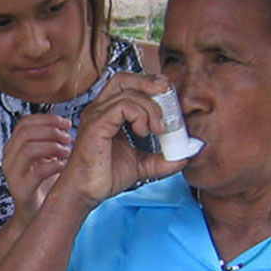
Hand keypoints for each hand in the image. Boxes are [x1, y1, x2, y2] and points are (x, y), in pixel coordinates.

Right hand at [3, 113, 72, 226]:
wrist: (36, 215)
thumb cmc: (45, 184)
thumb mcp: (47, 157)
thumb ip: (51, 140)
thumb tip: (64, 120)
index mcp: (14, 146)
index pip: (25, 122)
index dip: (47, 119)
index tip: (67, 123)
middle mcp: (9, 157)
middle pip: (26, 132)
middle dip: (51, 131)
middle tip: (68, 138)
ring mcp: (12, 173)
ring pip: (29, 148)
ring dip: (53, 146)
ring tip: (67, 152)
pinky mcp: (20, 188)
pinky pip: (37, 171)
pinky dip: (54, 165)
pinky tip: (64, 167)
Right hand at [56, 73, 187, 207]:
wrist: (86, 192)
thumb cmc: (104, 175)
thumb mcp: (142, 164)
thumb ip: (162, 158)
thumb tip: (185, 155)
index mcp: (108, 114)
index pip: (128, 86)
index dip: (150, 87)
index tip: (168, 99)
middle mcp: (100, 110)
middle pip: (124, 79)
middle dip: (149, 82)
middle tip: (167, 94)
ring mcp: (96, 115)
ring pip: (128, 93)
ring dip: (150, 108)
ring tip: (156, 128)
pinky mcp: (96, 125)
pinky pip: (122, 106)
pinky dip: (140, 115)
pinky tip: (143, 131)